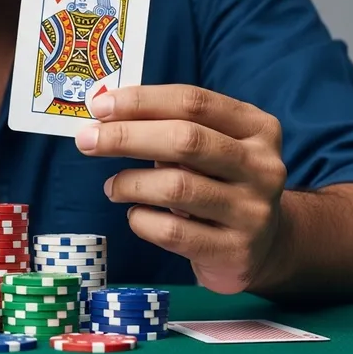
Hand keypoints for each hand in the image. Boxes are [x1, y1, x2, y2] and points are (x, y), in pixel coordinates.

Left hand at [76, 85, 287, 293]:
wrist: (264, 246)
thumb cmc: (220, 180)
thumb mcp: (210, 144)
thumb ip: (169, 125)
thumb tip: (106, 114)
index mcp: (256, 127)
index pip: (193, 101)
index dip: (141, 100)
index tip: (99, 106)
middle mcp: (263, 166)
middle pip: (186, 139)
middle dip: (127, 136)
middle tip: (87, 140)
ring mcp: (253, 211)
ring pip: (177, 187)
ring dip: (130, 183)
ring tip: (111, 187)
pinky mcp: (236, 252)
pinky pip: (174, 232)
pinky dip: (142, 219)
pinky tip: (135, 214)